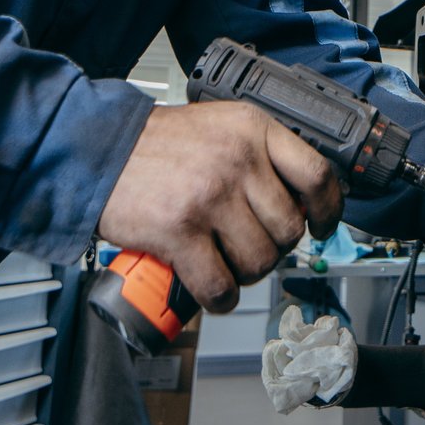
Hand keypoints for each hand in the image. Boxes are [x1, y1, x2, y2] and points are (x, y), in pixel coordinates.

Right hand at [96, 103, 342, 312]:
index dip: (328, 210)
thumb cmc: (156, 145)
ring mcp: (209, 196)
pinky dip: (219, 297)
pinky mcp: (180, 231)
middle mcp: (237, 160)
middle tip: (249, 245)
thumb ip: (257, 154)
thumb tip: (296, 204)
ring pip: (259, 261)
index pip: (317, 174)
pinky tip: (212, 289)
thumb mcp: (219, 127)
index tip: (321, 226)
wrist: (95, 151)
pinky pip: (220, 284)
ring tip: (224, 262)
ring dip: (245, 273)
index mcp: (252, 129)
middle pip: (288, 229)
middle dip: (273, 248)